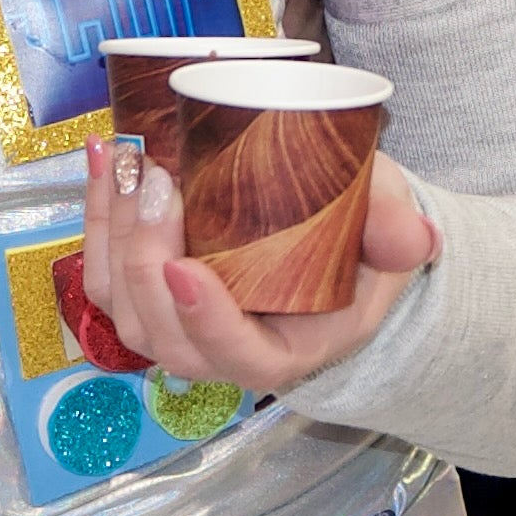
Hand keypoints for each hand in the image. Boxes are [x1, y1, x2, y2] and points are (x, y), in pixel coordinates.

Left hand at [73, 136, 436, 396]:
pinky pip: (106, 273)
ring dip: (114, 235)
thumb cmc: (360, 242)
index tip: (186, 267)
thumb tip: (418, 237)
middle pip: (164, 335)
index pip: (241, 358)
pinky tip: (106, 157)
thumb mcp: (390, 230)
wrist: (333, 238)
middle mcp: (224, 349)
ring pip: (124, 306)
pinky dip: (97, 217)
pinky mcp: (149, 293)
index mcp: (288, 348)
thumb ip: (399, 233)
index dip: (207, 322)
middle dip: (147, 260)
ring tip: (130, 162)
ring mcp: (178, 325)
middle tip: (159, 182)